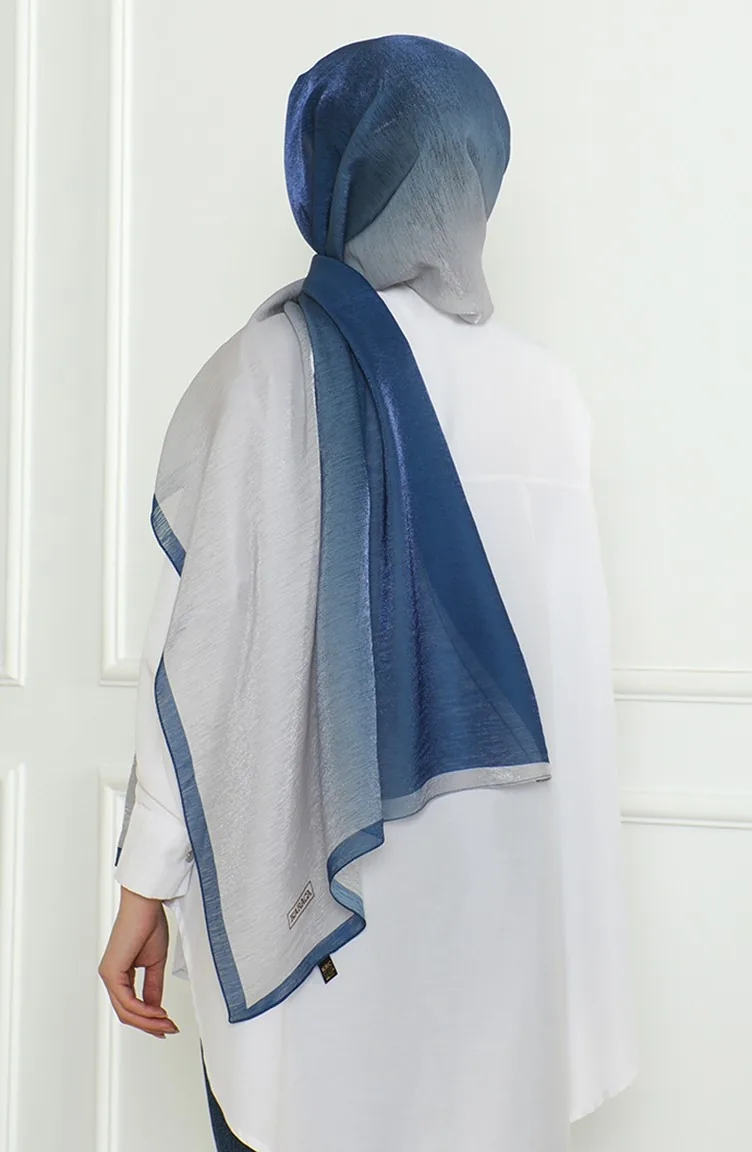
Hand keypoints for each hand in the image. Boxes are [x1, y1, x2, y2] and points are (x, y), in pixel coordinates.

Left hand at [98, 887, 178, 1037]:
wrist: (145, 905)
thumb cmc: (149, 924)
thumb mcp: (155, 963)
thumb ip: (153, 987)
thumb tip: (155, 1008)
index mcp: (119, 973)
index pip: (131, 1006)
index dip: (149, 1019)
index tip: (167, 1025)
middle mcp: (110, 976)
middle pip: (127, 1014)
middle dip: (150, 1025)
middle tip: (169, 1030)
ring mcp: (109, 975)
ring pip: (126, 1011)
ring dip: (148, 1021)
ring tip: (167, 1023)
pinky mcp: (111, 972)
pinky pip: (126, 1001)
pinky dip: (143, 1010)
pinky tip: (158, 1012)